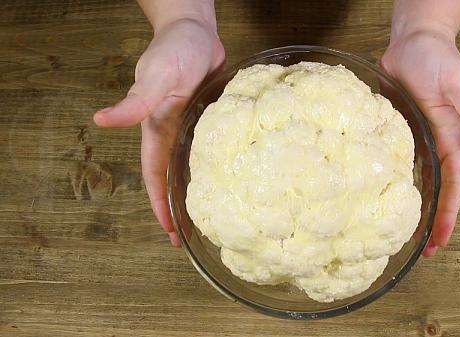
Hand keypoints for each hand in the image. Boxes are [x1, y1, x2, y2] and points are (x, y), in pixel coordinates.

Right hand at [94, 18, 224, 245]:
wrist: (196, 31)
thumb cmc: (174, 51)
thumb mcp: (155, 77)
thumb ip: (134, 101)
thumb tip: (101, 121)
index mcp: (158, 130)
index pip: (156, 176)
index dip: (161, 205)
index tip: (170, 233)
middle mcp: (174, 134)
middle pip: (174, 179)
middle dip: (179, 208)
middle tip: (191, 238)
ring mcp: (193, 128)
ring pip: (194, 169)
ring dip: (198, 192)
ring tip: (212, 218)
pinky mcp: (211, 120)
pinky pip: (212, 151)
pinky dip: (215, 168)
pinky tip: (229, 180)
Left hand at [382, 28, 459, 255]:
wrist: (412, 43)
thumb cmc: (439, 61)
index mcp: (455, 141)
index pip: (454, 186)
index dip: (448, 214)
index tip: (440, 241)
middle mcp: (437, 146)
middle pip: (437, 192)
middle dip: (432, 221)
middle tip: (421, 251)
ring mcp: (417, 142)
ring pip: (417, 183)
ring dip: (413, 207)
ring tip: (401, 235)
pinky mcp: (398, 134)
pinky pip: (397, 165)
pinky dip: (394, 184)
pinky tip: (382, 198)